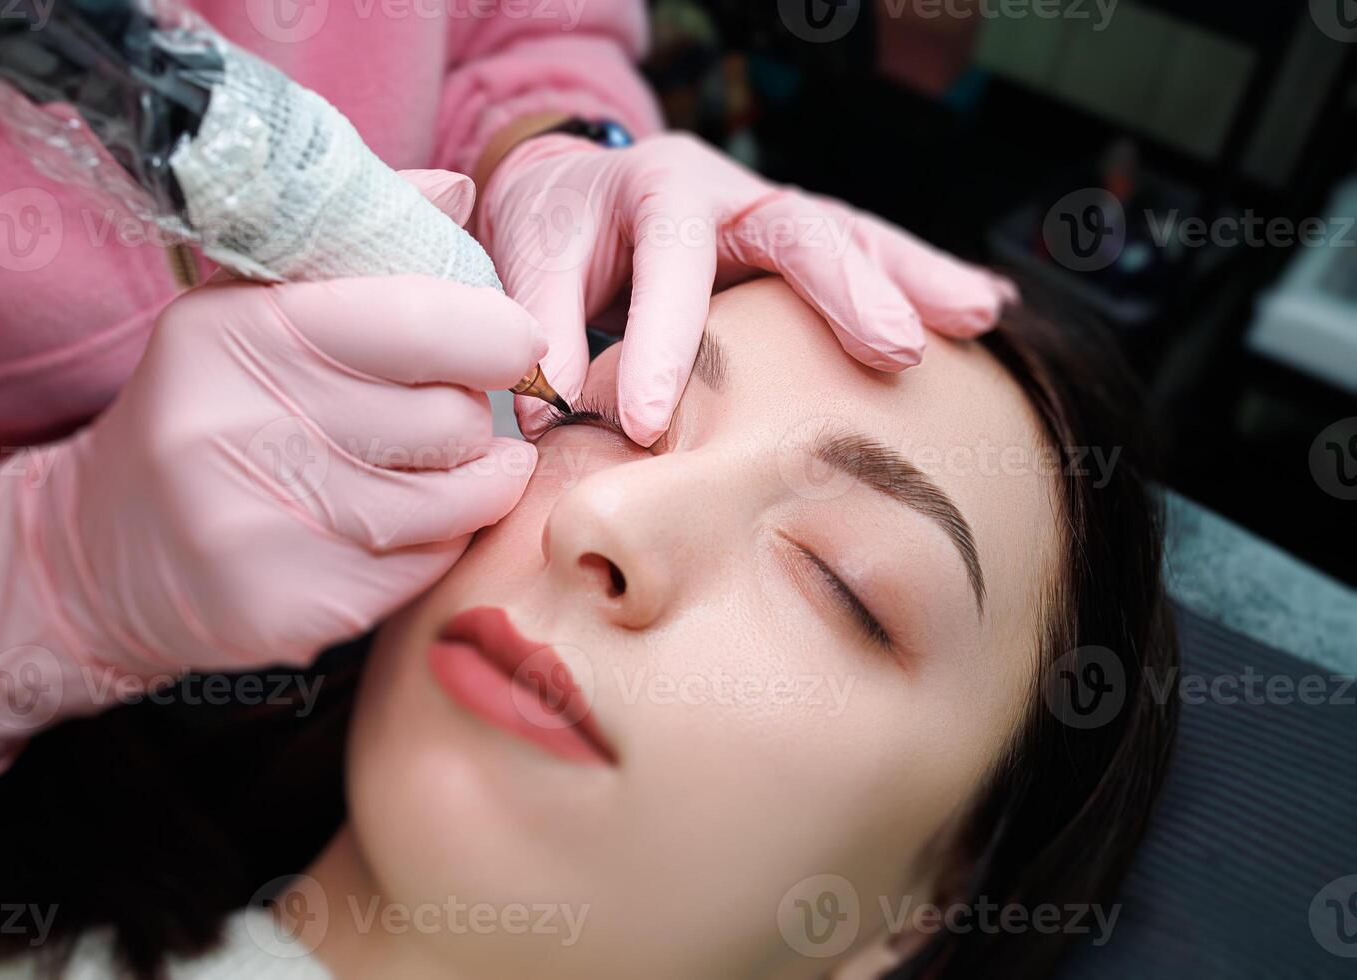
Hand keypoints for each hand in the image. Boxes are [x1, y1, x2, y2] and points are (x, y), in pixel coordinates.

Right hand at [0, 171, 541, 773]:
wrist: (104, 552)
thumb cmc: (210, 411)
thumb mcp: (254, 308)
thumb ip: (360, 248)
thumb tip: (459, 192)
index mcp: (239, 330)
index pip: (420, 319)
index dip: (496, 334)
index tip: (513, 343)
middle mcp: (238, 427)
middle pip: (452, 419)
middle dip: (472, 417)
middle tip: (442, 417)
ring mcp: (260, 527)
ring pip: (455, 502)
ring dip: (468, 487)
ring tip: (430, 472)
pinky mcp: (288, 609)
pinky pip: (427, 569)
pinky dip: (433, 548)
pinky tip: (387, 531)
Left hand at [478, 132, 1016, 444]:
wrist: (575, 189)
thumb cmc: (557, 226)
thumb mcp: (531, 258)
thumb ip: (546, 325)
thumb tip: (553, 409)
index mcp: (658, 188)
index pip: (671, 264)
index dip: (663, 343)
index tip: (651, 424)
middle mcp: (730, 192)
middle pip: (801, 228)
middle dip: (851, 288)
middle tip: (896, 351)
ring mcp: (772, 215)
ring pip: (854, 237)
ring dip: (916, 279)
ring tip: (978, 315)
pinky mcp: (794, 246)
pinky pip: (864, 256)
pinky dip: (921, 281)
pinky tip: (983, 309)